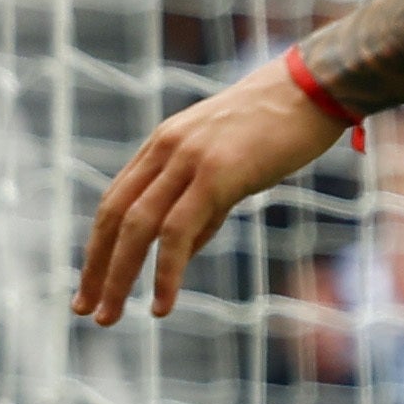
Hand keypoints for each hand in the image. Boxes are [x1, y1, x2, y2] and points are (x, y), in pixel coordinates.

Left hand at [75, 64, 350, 323]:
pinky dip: (165, 272)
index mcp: (164, 144)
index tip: (92, 285)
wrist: (316, 86)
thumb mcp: (234, 163)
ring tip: (110, 317)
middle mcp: (166, 149)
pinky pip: (178, 230)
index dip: (99, 247)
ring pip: (137, 227)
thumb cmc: (286, 125)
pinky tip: (162, 303)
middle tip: (87, 312)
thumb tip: (179, 254)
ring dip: (118, 277)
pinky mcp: (217, 173)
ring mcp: (189, 159)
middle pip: (114, 216)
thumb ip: (203, 206)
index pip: (116, 202)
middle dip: (97, 268)